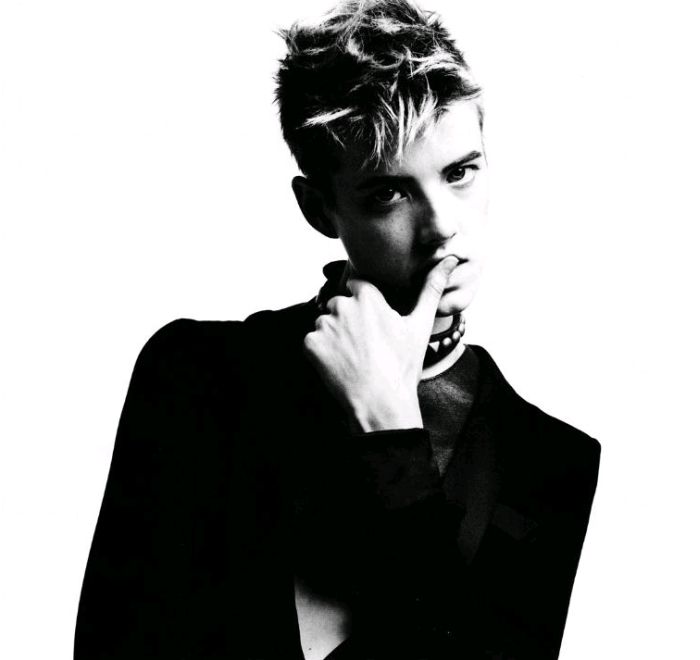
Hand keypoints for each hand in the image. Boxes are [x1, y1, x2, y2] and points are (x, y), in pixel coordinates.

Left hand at [303, 256, 459, 432]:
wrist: (381, 404)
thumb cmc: (402, 366)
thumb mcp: (420, 325)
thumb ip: (431, 288)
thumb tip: (449, 259)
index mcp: (368, 297)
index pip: (357, 286)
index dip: (365, 305)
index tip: (373, 325)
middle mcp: (343, 306)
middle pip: (339, 305)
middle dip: (348, 320)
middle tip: (365, 346)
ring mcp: (324, 326)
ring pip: (325, 324)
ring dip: (334, 337)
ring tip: (354, 358)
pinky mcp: (310, 344)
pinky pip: (312, 342)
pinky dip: (321, 353)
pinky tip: (339, 366)